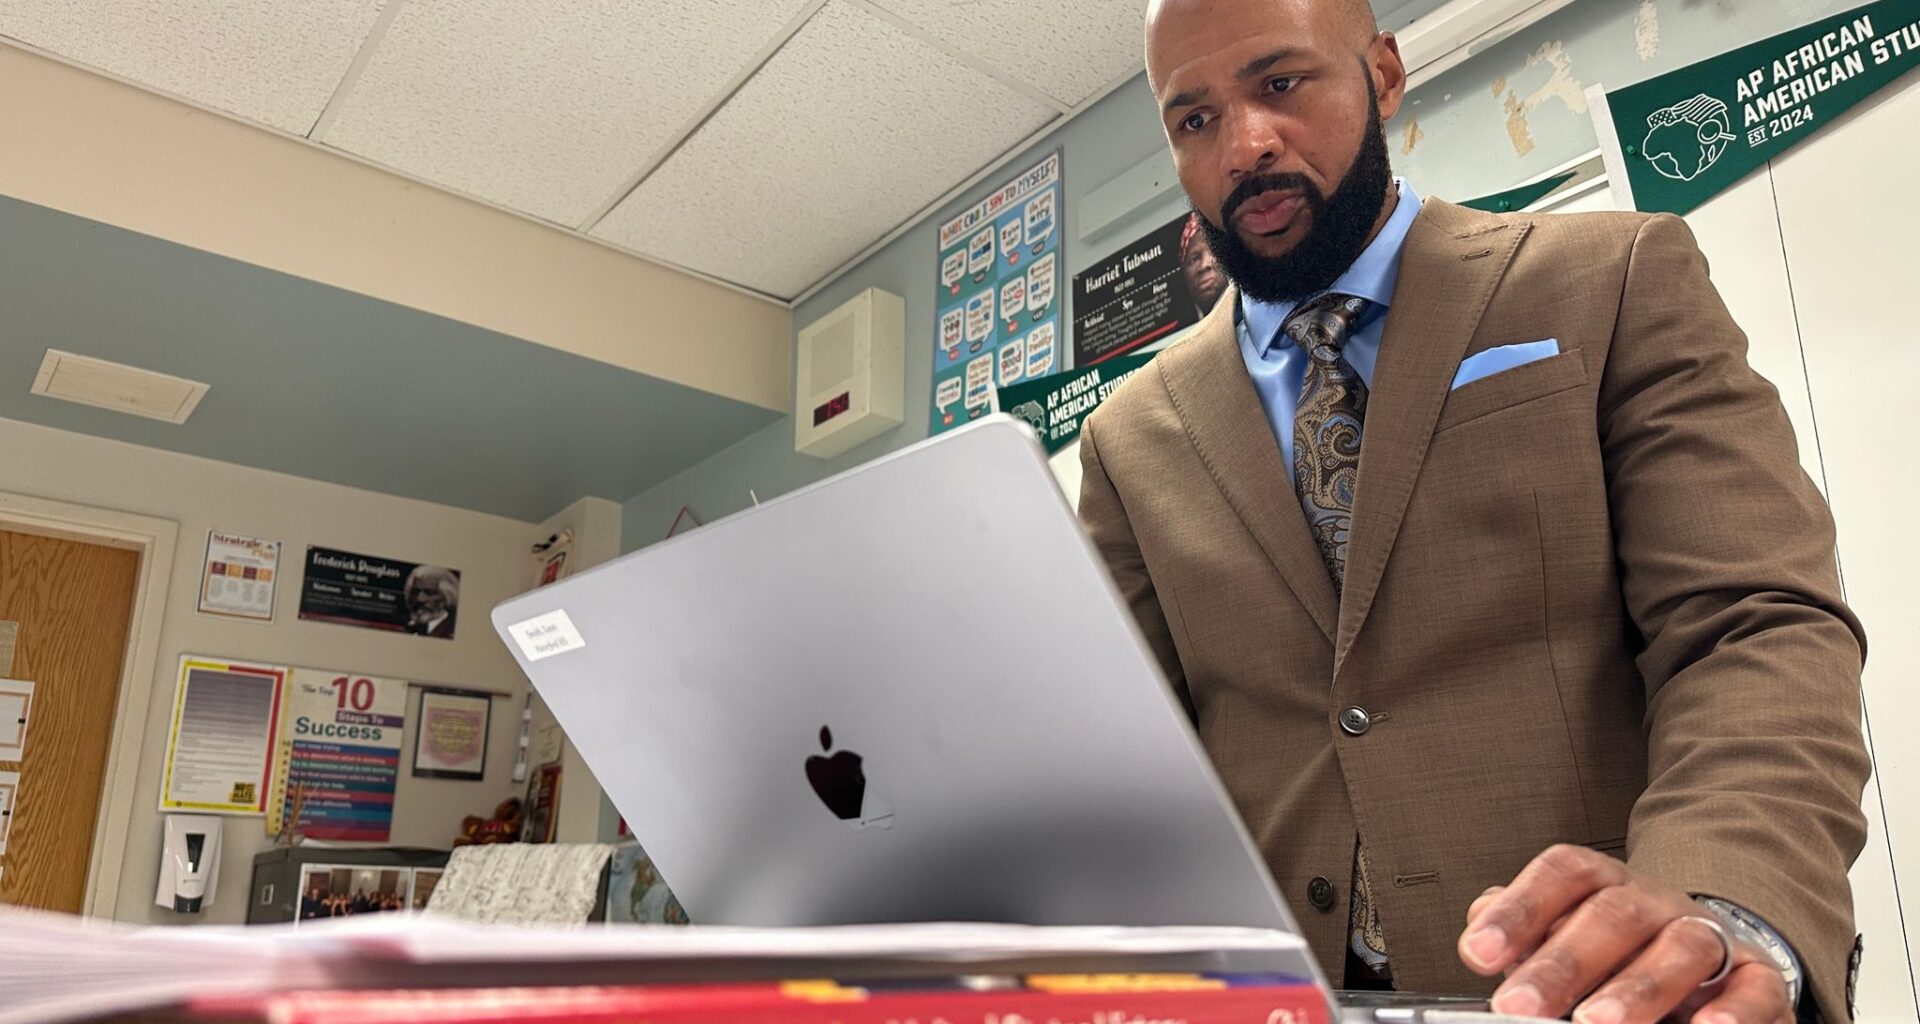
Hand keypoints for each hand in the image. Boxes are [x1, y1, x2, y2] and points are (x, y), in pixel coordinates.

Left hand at [1458, 845, 1790, 1023]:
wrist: (1713, 961)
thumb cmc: (1622, 953)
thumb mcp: (1566, 933)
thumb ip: (1524, 933)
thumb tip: (1480, 934)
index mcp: (1605, 884)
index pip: (1563, 874)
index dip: (1520, 909)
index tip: (1479, 953)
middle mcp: (1657, 903)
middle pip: (1613, 914)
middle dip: (1563, 963)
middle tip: (1519, 1006)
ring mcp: (1711, 938)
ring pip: (1681, 948)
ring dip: (1637, 989)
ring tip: (1594, 1022)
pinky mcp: (1758, 980)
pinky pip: (1752, 990)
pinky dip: (1733, 1013)